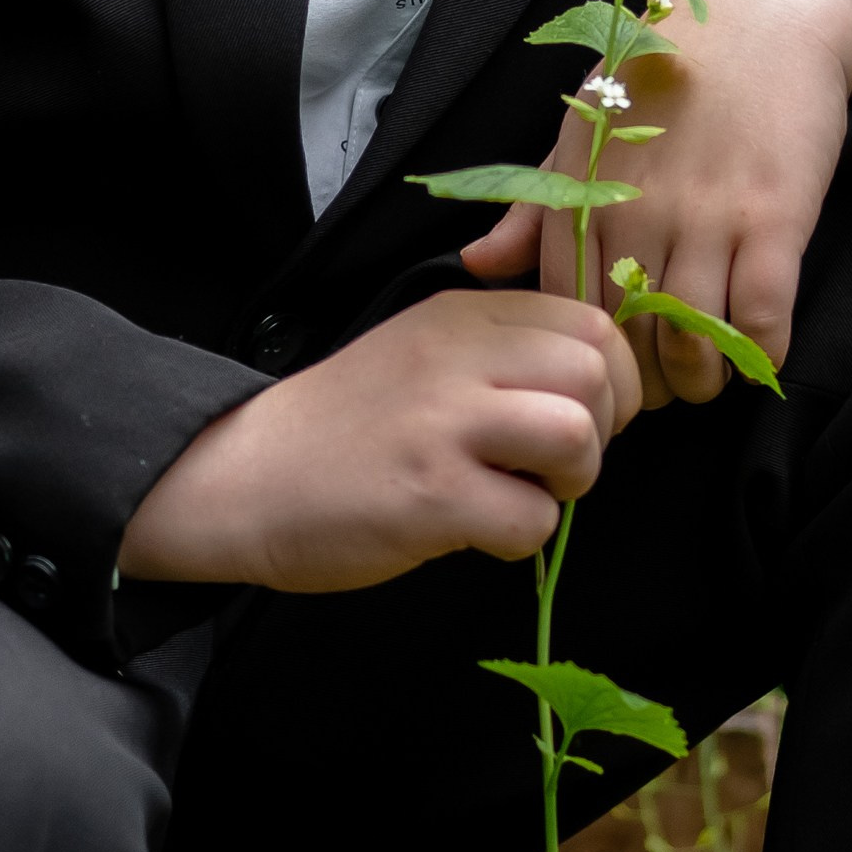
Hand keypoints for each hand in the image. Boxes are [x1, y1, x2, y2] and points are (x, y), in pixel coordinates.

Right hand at [115, 286, 641, 591]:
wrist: (241, 476)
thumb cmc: (345, 424)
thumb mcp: (420, 349)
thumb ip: (498, 346)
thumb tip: (598, 373)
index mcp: (460, 315)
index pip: (590, 319)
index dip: (610, 376)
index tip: (579, 414)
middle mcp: (455, 356)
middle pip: (595, 369)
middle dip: (602, 427)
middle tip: (556, 462)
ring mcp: (441, 425)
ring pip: (575, 435)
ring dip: (571, 479)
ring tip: (524, 493)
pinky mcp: (429, 497)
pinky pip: (531, 519)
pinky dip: (522, 537)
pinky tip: (477, 531)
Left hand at [459, 0, 851, 406]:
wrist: (767, 12)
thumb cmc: (668, 71)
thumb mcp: (586, 124)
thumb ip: (534, 204)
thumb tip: (474, 263)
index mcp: (586, 189)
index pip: (569, 309)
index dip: (591, 356)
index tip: (610, 372)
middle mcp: (641, 208)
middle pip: (630, 337)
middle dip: (645, 384)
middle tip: (662, 392)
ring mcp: (710, 214)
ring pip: (693, 341)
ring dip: (701, 379)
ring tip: (706, 379)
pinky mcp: (776, 216)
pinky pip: (761, 317)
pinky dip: (760, 352)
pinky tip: (758, 349)